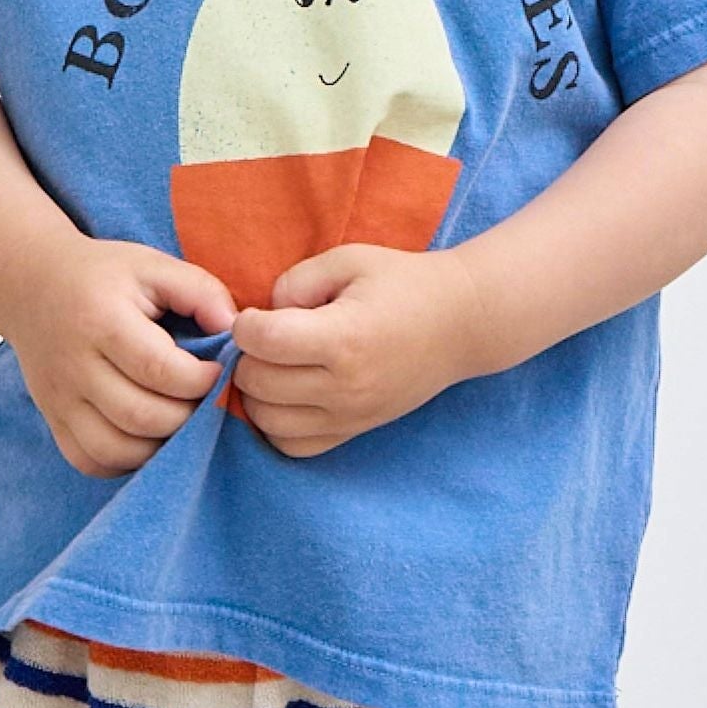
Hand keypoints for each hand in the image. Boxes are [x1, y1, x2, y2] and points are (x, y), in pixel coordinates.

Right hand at [0, 236, 236, 478]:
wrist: (31, 285)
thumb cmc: (102, 276)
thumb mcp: (152, 265)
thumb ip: (200, 292)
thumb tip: (234, 332)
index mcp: (101, 320)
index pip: (159, 370)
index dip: (201, 380)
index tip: (216, 371)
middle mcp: (74, 365)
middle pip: (140, 416)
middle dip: (186, 417)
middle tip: (201, 400)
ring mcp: (59, 398)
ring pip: (115, 449)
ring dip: (159, 446)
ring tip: (176, 419)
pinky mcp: (52, 419)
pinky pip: (90, 461)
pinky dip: (125, 462)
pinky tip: (145, 437)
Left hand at [230, 246, 481, 458]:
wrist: (461, 323)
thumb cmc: (403, 283)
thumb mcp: (348, 261)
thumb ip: (294, 283)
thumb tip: (262, 318)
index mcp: (344, 338)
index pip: (263, 341)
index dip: (245, 324)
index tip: (258, 315)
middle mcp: (346, 385)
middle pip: (257, 383)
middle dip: (247, 357)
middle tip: (266, 339)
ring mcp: (351, 415)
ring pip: (267, 420)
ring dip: (256, 393)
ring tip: (274, 366)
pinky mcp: (355, 431)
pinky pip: (292, 446)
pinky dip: (277, 424)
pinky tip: (287, 396)